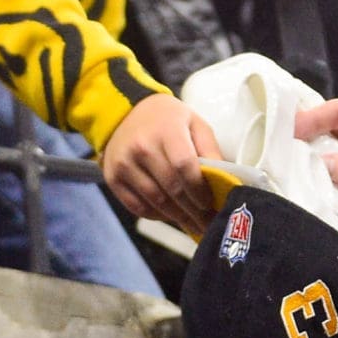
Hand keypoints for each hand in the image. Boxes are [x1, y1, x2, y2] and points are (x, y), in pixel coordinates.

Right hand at [101, 92, 220, 234]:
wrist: (125, 112)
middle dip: (193, 210)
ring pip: (155, 201)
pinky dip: (156, 216)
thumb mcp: (195, 124)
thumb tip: (225, 180)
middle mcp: (141, 148)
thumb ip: (210, 149)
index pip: (184, 167)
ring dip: (177, 217)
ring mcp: (123, 164)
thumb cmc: (168, 120)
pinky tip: (171, 217)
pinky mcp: (112, 178)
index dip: (199, 189)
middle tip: (208, 224)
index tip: (210, 203)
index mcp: (166, 131)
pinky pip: (137, 206)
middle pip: (171, 188)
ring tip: (194, 225)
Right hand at [298, 96, 337, 249]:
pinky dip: (324, 189)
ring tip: (284, 172)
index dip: (313, 118)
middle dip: (308, 142)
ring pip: (332, 162)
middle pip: (331, 135)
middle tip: (277, 151)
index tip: (287, 129)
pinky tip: (304, 192)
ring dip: (314, 167)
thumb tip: (318, 167)